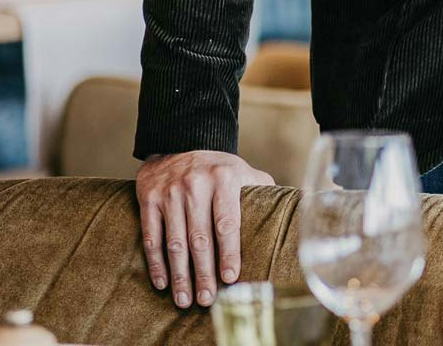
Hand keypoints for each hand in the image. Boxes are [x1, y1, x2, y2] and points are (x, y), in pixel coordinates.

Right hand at [136, 149, 274, 307]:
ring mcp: (171, 192)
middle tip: (207, 300)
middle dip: (203, 273)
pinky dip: (156, 262)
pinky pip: (152, 236)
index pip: (228, 222)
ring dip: (180, 275)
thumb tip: (293, 208)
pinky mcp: (150, 198)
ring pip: (175, 242)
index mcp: (224, 178)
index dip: (229, 253)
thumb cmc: (217, 168)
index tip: (231, 278)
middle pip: (200, 238)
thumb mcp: (242, 171)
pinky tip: (162, 282)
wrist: (179, 142)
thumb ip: (261, 189)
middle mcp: (196, 185)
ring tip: (185, 300)